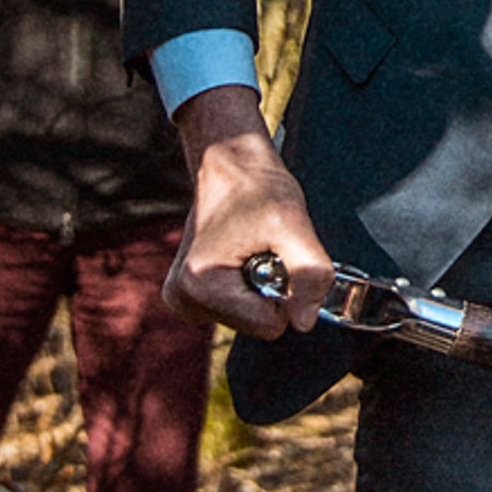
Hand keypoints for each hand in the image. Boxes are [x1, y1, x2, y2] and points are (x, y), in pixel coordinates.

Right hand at [169, 86, 333, 334]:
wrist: (229, 165)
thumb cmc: (257, 187)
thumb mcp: (294, 225)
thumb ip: (309, 275)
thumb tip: (305, 322)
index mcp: (201, 285)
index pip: (269, 326)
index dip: (287, 295)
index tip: (275, 255)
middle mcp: (183, 300)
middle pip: (257, 325)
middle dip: (270, 290)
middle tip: (262, 248)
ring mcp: (182, 301)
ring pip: (249, 319)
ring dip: (259, 286)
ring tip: (250, 247)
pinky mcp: (188, 298)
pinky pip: (237, 310)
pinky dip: (247, 287)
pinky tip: (239, 255)